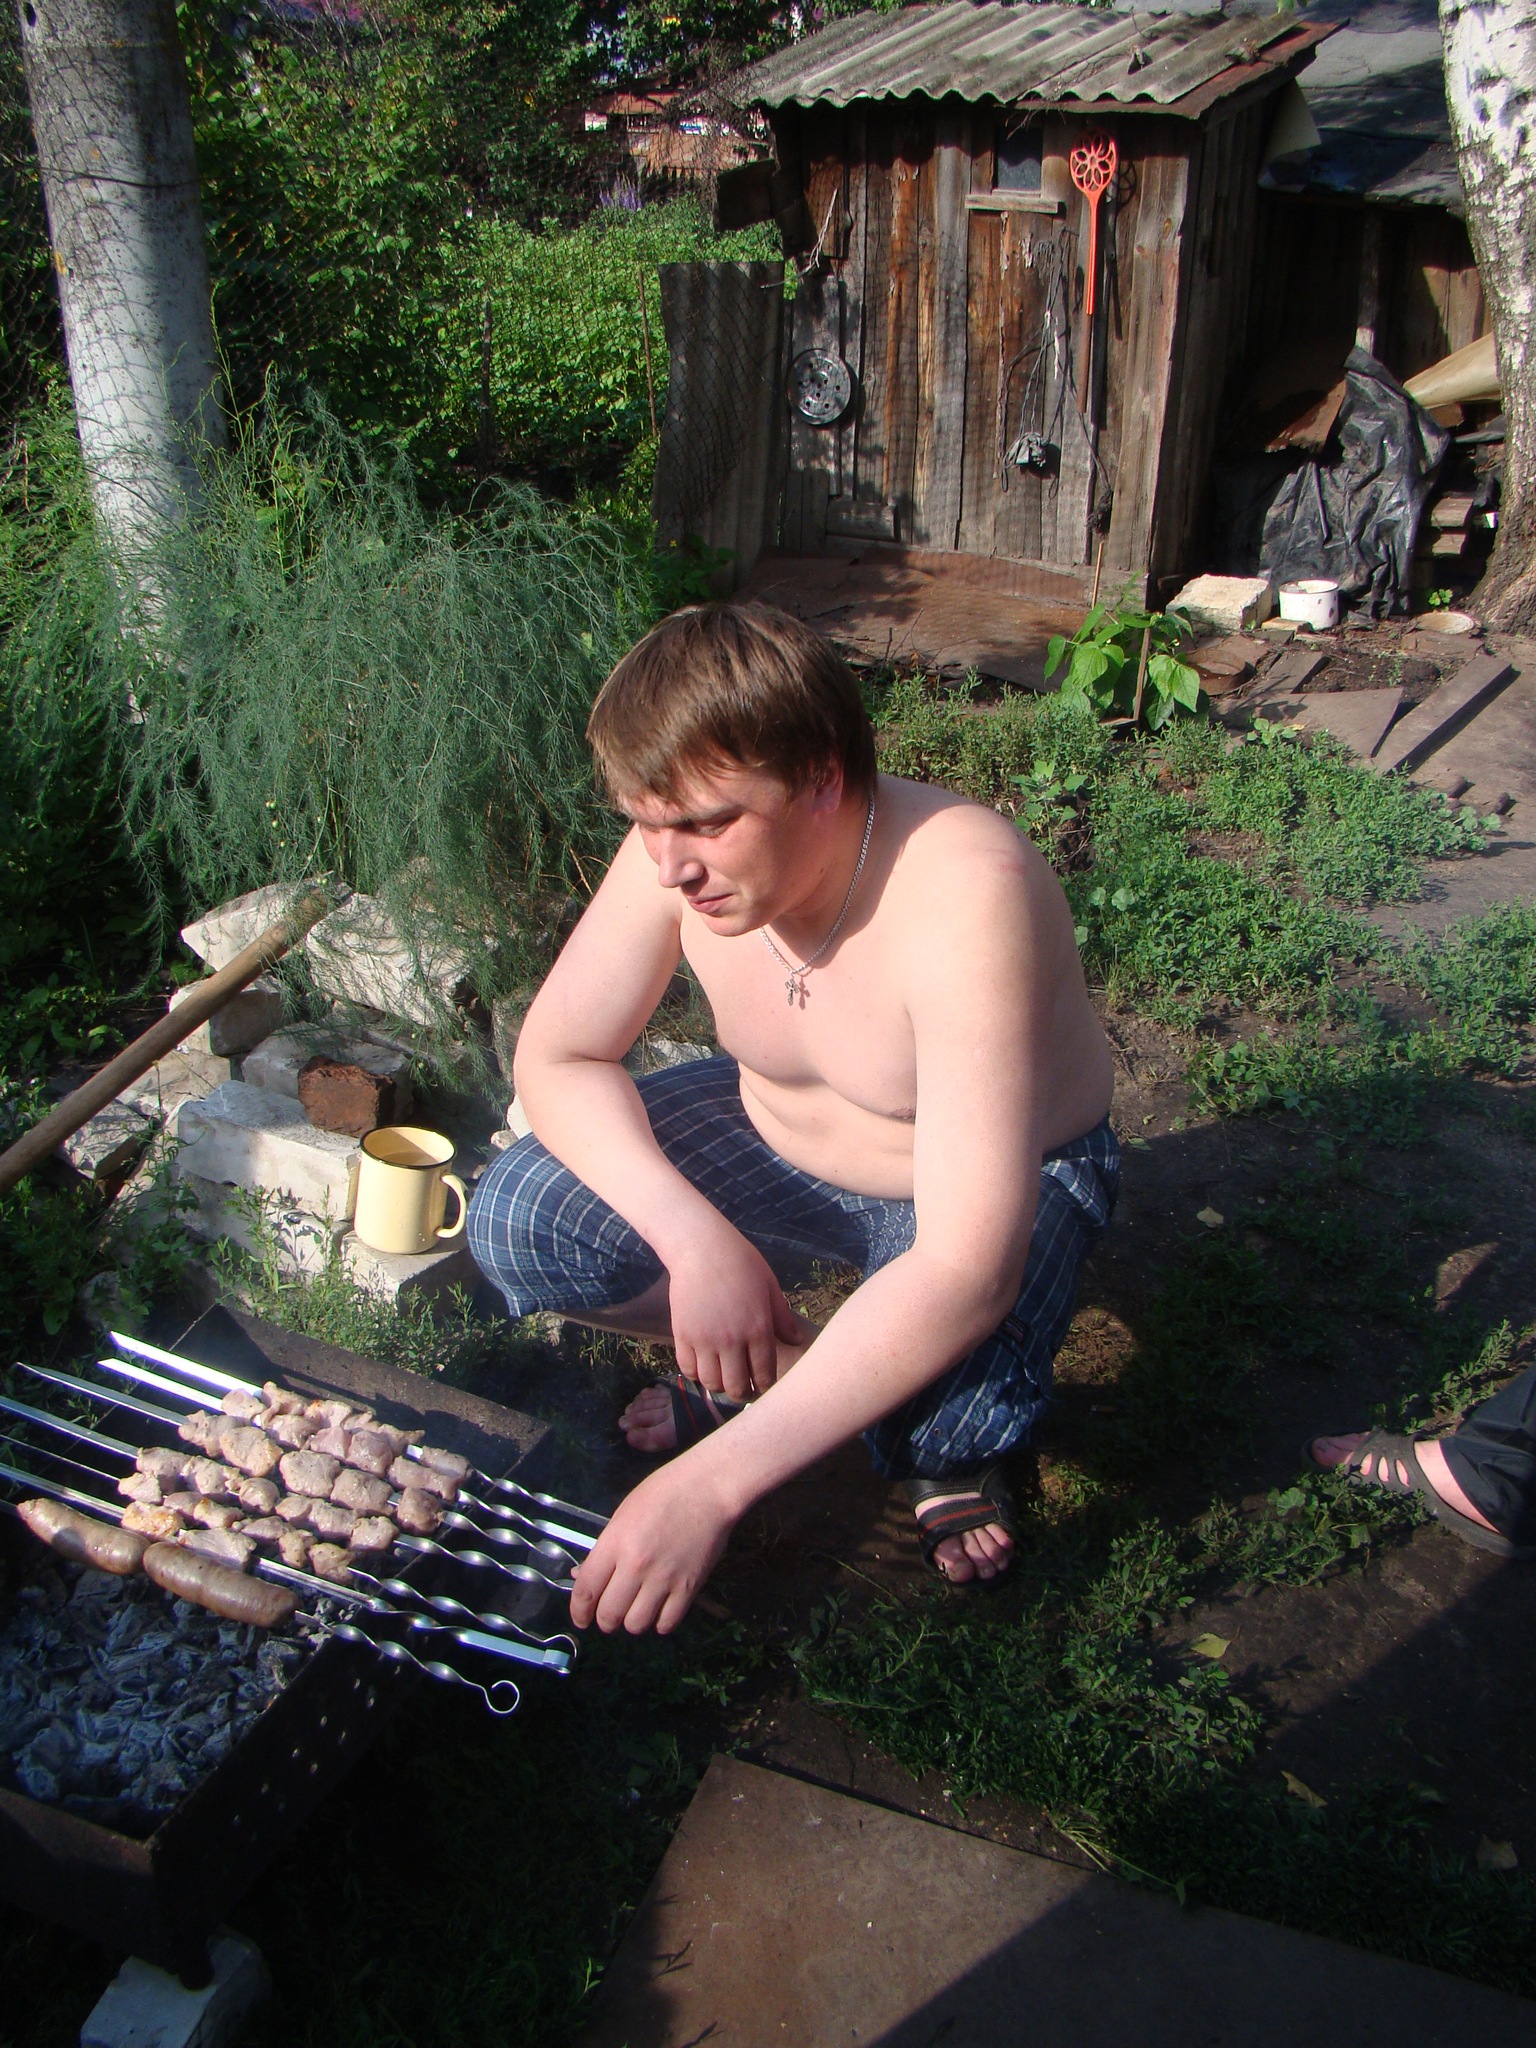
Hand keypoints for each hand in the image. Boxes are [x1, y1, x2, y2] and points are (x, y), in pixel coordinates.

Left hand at [570, 1457, 736, 1633]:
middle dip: (604, 1620)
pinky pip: (667, 1623)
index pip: (586, 1590)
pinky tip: (659, 1609)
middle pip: (609, 1615)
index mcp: (615, 1543)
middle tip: (609, 1614)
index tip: (581, 1618)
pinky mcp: (689, 1588)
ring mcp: (664, 1580)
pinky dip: (659, 1622)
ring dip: (631, 1621)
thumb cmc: (662, 1493)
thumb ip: (605, 1550)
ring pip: (636, 1625)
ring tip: (636, 1609)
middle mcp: (636, 1566)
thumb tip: (585, 1577)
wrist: (708, 1489)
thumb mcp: (623, 1515)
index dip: (578, 1611)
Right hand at [667, 1223, 802, 1403]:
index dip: (765, 1385)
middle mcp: (732, 1340)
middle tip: (744, 1388)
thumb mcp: (769, 1286)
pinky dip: (696, 1374)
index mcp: (758, 1329)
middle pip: (736, 1387)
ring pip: (711, 1383)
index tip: (764, 1385)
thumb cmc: (741, 1262)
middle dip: (743, 1392)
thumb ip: (782, 1318)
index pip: (764, 1374)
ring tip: (724, 1379)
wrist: (701, 1248)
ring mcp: (704, 1340)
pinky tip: (704, 1366)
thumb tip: (795, 1341)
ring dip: (719, 1386)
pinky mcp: (683, 1336)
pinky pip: (687, 1369)